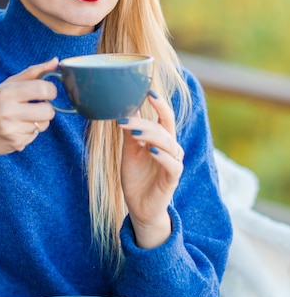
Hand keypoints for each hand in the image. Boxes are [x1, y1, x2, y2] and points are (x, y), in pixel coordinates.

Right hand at [0, 57, 58, 157]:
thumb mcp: (7, 85)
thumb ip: (33, 72)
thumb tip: (55, 62)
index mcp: (6, 92)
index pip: (43, 89)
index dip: (51, 90)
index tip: (46, 92)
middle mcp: (8, 111)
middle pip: (48, 110)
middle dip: (47, 108)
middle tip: (35, 106)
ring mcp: (12, 129)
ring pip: (44, 124)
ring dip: (38, 121)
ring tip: (22, 118)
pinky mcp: (16, 143)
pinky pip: (35, 136)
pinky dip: (30, 132)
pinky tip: (17, 129)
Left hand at [118, 91, 183, 248]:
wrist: (138, 206)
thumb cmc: (136, 177)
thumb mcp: (129, 152)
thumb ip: (130, 133)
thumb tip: (124, 110)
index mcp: (161, 139)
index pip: (164, 117)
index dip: (159, 103)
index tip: (147, 90)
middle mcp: (170, 148)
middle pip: (165, 127)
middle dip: (146, 120)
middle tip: (126, 117)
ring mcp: (173, 163)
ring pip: (168, 143)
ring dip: (151, 135)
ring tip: (134, 131)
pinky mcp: (172, 179)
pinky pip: (172, 164)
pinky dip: (163, 156)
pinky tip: (151, 151)